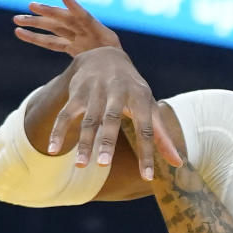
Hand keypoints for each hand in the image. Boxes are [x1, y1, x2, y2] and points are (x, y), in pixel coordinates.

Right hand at [16, 0, 180, 179]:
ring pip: (88, 120)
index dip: (147, 153)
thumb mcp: (149, 107)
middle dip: (107, 142)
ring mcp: (95, 91)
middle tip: (103, 165)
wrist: (105, 55)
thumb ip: (161, 136)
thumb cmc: (133, 90)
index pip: (146, 128)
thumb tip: (179, 164)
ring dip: (84, 142)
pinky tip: (53, 151)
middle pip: (111, 120)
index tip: (148, 177)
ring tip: (81, 165)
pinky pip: (65, 114)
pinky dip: (59, 132)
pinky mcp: (76, 92)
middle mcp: (116, 91)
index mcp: (140, 97)